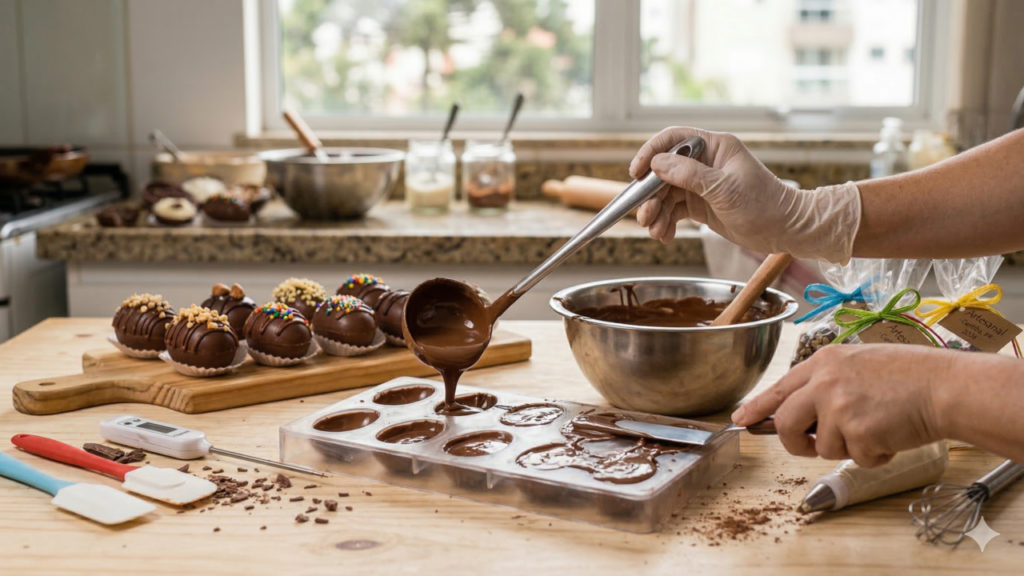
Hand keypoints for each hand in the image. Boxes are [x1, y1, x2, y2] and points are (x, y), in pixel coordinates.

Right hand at [630, 126, 860, 262]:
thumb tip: (657, 163)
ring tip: (655, 231)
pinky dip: (666, 223)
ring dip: (656, 212)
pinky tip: (665, 235)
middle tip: (644, 215)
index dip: (650, 153)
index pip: (673, 139)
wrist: (786, 230)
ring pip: (666, 194)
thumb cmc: (764, 204)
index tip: (635, 172)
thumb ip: (689, 175)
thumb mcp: (724, 189)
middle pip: (664, 171)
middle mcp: (705, 163)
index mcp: (714, 147)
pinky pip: (674, 210)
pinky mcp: (701, 205)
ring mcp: (701, 185)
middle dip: (651, 194)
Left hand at [730, 344, 951, 466]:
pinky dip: (875, 455)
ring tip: (877, 426)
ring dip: (850, 447)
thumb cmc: (909, 376)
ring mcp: (838, 407)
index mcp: (823, 362)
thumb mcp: (858, 365)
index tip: (741, 419)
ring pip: (824, 447)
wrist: (944, 386)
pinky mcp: (856, 432)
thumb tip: (802, 411)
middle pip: (787, 424)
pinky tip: (892, 434)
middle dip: (797, 443)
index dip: (757, 407)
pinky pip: (856, 458)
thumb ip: (827, 384)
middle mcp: (824, 382)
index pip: (779, 388)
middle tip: (813, 446)